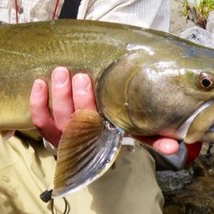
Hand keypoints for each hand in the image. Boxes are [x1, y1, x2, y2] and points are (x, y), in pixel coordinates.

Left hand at [29, 66, 191, 158]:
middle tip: (80, 76)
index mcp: (105, 139)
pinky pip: (39, 120)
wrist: (90, 141)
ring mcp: (63, 136)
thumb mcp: (134, 132)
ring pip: (57, 120)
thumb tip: (175, 142)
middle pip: (78, 123)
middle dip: (78, 100)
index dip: (94, 111)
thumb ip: (152, 136)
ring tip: (60, 72)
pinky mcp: (48, 129)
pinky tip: (39, 82)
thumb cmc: (114, 124)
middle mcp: (83, 139)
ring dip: (58, 96)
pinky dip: (37, 103)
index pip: (102, 132)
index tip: (95, 87)